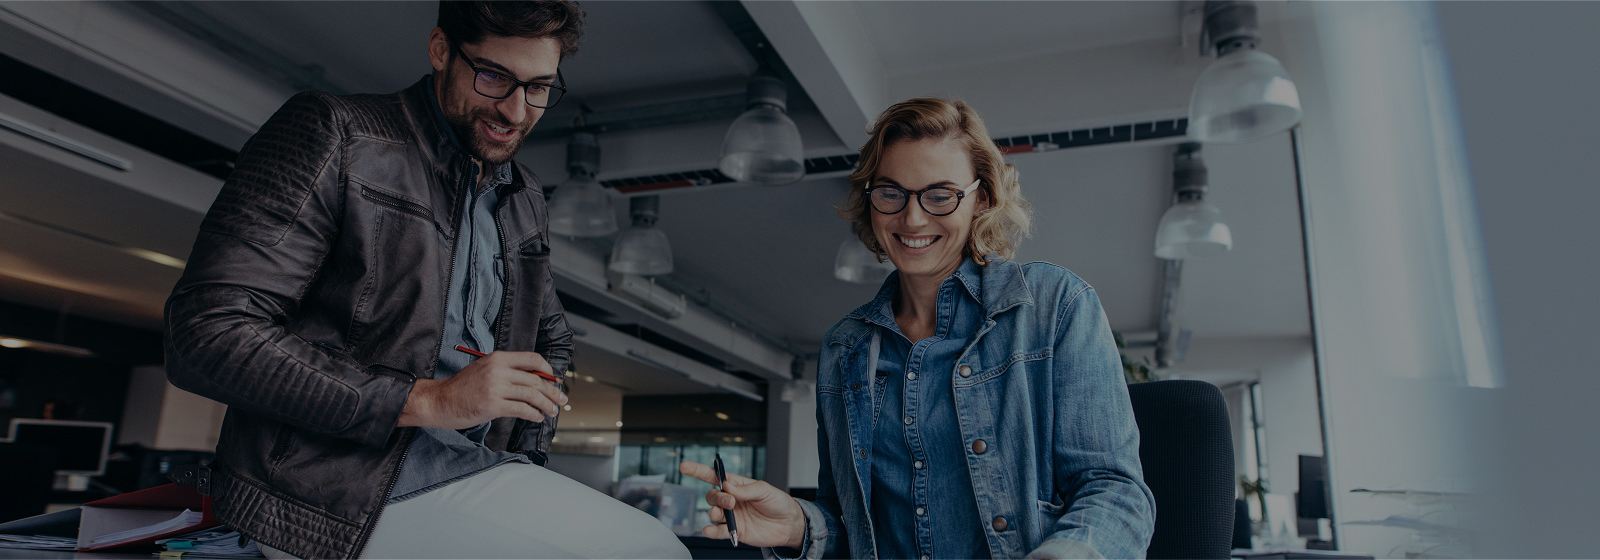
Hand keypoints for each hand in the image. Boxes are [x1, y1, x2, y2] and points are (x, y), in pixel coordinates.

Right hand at [399, 351, 566, 429]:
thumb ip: (507, 371)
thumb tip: (536, 378)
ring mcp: (495, 388)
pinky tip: (538, 417)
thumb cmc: (463, 387)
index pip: (532, 359)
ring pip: (531, 395)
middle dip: (552, 391)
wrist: (439, 400)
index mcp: (498, 358)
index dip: (548, 370)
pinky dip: (534, 414)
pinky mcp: (492, 406)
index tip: (554, 380)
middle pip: (535, 379)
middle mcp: (498, 370)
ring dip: (546, 404)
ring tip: (551, 412)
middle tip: (561, 400)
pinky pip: (521, 409)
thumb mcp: (485, 369)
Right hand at [680, 461, 806, 548]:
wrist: (788, 524)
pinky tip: (710, 530)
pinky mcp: (734, 531)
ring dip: (714, 512)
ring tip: (725, 513)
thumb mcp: (764, 490)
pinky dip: (711, 531)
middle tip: (731, 501)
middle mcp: (731, 500)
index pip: (714, 476)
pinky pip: (717, 531)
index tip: (684, 467)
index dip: (697, 471)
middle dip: (717, 497)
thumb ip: (745, 489)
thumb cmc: (778, 502)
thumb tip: (727, 486)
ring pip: (712, 513)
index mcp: (737, 485)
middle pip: (712, 496)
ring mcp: (732, 516)